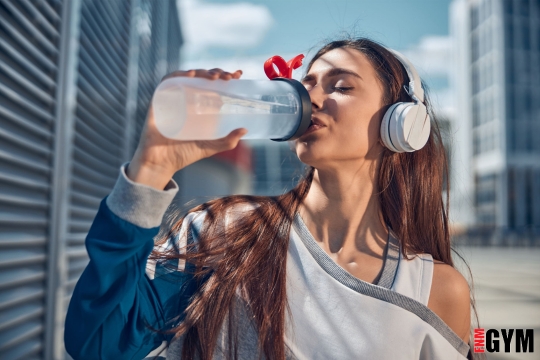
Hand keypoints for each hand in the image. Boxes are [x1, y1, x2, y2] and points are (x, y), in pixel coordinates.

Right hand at [127, 69, 245, 189]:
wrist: (161, 163)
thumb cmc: (183, 155)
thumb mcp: (210, 147)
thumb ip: (227, 141)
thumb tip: (245, 130)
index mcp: (200, 106)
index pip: (213, 85)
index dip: (225, 76)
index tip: (238, 74)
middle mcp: (187, 99)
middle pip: (202, 78)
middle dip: (216, 73)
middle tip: (228, 77)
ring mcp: (173, 98)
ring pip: (187, 76)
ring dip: (201, 72)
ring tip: (214, 76)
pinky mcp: (159, 100)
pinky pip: (167, 82)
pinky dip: (178, 75)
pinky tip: (191, 75)